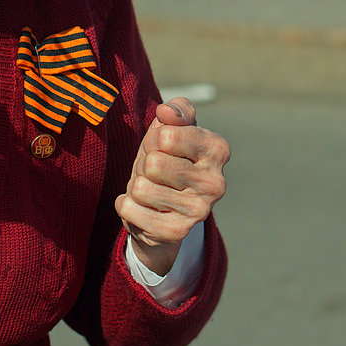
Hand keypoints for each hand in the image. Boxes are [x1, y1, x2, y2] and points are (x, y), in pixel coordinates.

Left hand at [115, 98, 228, 275]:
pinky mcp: (175, 233)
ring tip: (151, 190)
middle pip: (153, 163)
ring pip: (140, 188)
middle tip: (156, 173)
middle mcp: (215, 183)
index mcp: (218, 150)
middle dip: (145, 164)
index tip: (164, 148)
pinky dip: (127, 205)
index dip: (155, 140)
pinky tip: (143, 208)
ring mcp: (198, 211)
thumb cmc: (170, 158)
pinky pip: (129, 209)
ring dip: (137, 186)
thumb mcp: (174, 128)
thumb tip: (165, 111)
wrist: (166, 208)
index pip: (166, 136)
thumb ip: (177, 111)